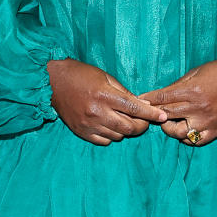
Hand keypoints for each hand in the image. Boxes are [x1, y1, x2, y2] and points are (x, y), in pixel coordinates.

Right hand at [48, 59, 168, 145]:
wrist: (53, 82)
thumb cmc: (82, 75)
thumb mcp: (106, 78)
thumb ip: (125, 93)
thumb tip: (144, 106)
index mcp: (105, 95)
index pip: (135, 109)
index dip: (151, 114)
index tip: (162, 117)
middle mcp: (97, 112)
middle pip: (129, 127)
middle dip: (142, 126)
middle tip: (144, 121)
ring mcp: (89, 124)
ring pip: (118, 136)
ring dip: (126, 130)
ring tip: (124, 120)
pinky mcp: (81, 132)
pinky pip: (104, 141)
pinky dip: (112, 136)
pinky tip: (111, 126)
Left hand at [137, 57, 216, 145]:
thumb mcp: (196, 72)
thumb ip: (178, 85)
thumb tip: (160, 95)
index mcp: (191, 90)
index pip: (162, 98)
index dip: (148, 100)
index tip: (139, 100)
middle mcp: (197, 108)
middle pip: (166, 115)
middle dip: (153, 114)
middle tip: (148, 113)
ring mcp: (207, 121)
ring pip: (178, 132)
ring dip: (169, 128)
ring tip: (168, 122)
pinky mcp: (216, 130)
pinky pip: (196, 140)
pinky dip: (186, 138)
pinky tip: (184, 130)